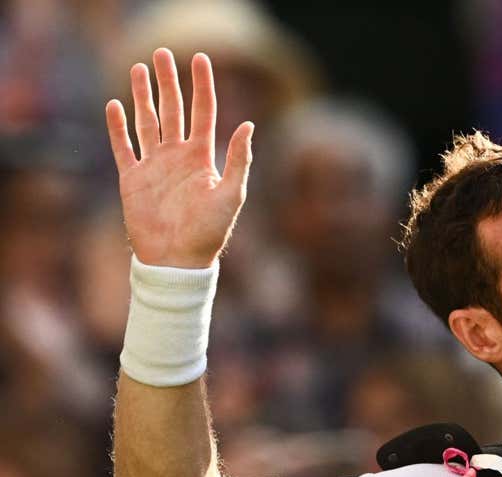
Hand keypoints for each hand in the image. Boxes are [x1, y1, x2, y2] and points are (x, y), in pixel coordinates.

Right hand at [105, 49, 252, 267]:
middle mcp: (178, 156)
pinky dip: (117, 127)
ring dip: (142, 95)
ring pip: (147, 121)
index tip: (200, 59)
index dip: (202, 85)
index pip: (203, 111)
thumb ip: (238, 159)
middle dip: (167, 81)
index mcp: (202, 157)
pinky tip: (114, 106)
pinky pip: (123, 146)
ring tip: (137, 69)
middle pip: (172, 108)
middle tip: (161, 53)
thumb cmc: (209, 232)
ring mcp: (154, 165)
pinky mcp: (132, 178)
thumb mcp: (231, 194)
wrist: (177, 259)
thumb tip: (248, 125)